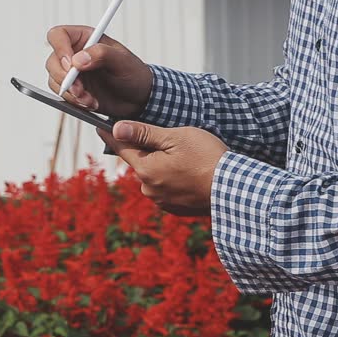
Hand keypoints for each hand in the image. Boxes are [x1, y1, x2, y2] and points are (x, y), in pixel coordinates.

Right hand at [45, 25, 152, 117]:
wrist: (138, 98)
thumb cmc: (133, 74)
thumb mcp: (123, 61)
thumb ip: (102, 54)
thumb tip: (78, 59)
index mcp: (85, 38)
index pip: (59, 35)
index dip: (60, 49)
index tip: (70, 65)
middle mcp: (74, 54)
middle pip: (52, 61)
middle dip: (65, 78)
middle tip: (80, 89)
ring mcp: (72, 73)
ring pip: (55, 81)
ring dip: (71, 94)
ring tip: (90, 99)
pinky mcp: (72, 90)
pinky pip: (62, 96)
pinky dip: (74, 102)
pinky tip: (90, 103)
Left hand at [97, 121, 228, 215]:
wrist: (235, 189)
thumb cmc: (208, 159)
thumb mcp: (175, 138)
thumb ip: (144, 134)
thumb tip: (117, 129)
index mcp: (145, 170)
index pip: (122, 148)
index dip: (113, 135)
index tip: (102, 128)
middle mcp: (149, 189)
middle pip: (141, 162)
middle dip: (150, 150)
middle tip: (172, 141)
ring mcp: (162, 201)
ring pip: (154, 175)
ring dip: (163, 165)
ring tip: (188, 159)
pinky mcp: (176, 208)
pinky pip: (167, 188)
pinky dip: (173, 179)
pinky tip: (191, 173)